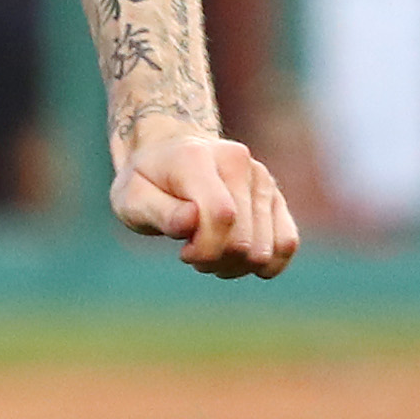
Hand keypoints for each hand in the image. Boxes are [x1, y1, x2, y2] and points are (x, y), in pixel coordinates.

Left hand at [112, 127, 295, 278]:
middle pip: (243, 240)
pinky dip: (266, 265)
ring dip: (235, 265)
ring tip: (211, 251)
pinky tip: (240, 262)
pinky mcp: (276, 196)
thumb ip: (158, 211)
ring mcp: (262, 178)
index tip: (183, 252)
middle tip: (192, 251)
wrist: (170, 153)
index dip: (204, 249)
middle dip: (214, 260)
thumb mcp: (131, 197)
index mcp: (198, 158)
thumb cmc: (148, 181)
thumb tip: (190, 222)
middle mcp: (239, 162)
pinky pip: (288, 244)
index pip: (220, 216)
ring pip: (265, 249)